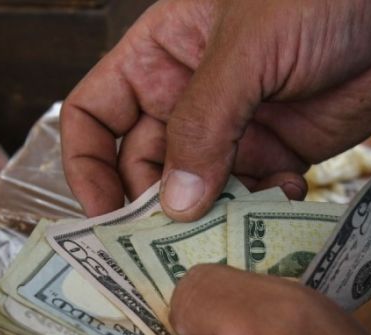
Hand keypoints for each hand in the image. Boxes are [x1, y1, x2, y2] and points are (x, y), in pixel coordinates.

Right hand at [60, 0, 370, 218]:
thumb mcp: (250, 48)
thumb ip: (205, 125)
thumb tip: (173, 204)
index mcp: (162, 54)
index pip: (94, 114)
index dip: (88, 165)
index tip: (103, 216)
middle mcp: (189, 97)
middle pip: (141, 167)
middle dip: (150, 209)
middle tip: (166, 250)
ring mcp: (236, 128)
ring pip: (196, 192)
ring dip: (204, 222)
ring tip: (221, 242)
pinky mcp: (282, 153)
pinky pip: (251, 200)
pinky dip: (257, 216)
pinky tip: (279, 206)